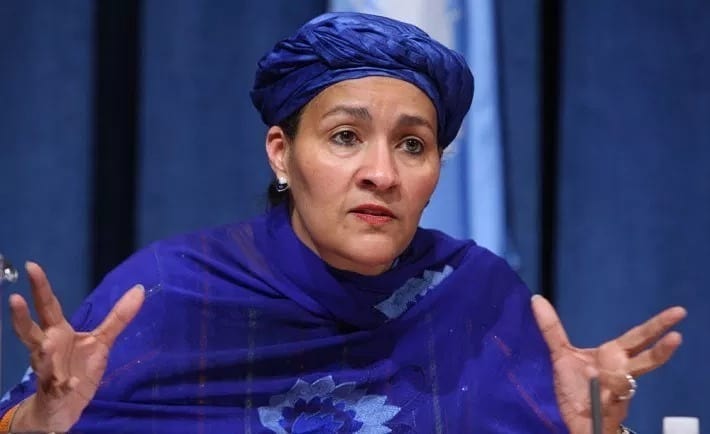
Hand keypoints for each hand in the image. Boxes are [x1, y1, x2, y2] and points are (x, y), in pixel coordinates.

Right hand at [8, 262, 144, 431]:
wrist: (65, 406)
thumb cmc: (78, 367)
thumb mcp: (101, 341)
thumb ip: (118, 317)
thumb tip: (139, 288)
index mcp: (57, 332)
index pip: (48, 305)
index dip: (40, 286)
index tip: (32, 265)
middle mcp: (47, 348)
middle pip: (30, 330)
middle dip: (21, 316)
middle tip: (14, 299)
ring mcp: (48, 371)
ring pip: (40, 360)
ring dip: (42, 353)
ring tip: (46, 343)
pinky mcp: (55, 392)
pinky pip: (57, 388)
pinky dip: (63, 385)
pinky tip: (69, 382)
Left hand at [531, 294, 685, 433]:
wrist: (575, 420)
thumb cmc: (575, 387)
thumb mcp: (560, 354)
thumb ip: (551, 329)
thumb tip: (537, 299)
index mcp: (614, 356)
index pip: (640, 337)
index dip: (658, 325)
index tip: (678, 313)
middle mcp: (622, 372)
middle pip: (648, 359)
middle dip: (662, 349)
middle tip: (677, 336)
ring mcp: (619, 393)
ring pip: (627, 383)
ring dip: (614, 378)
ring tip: (592, 371)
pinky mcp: (611, 411)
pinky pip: (611, 402)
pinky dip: (600, 393)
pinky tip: (591, 387)